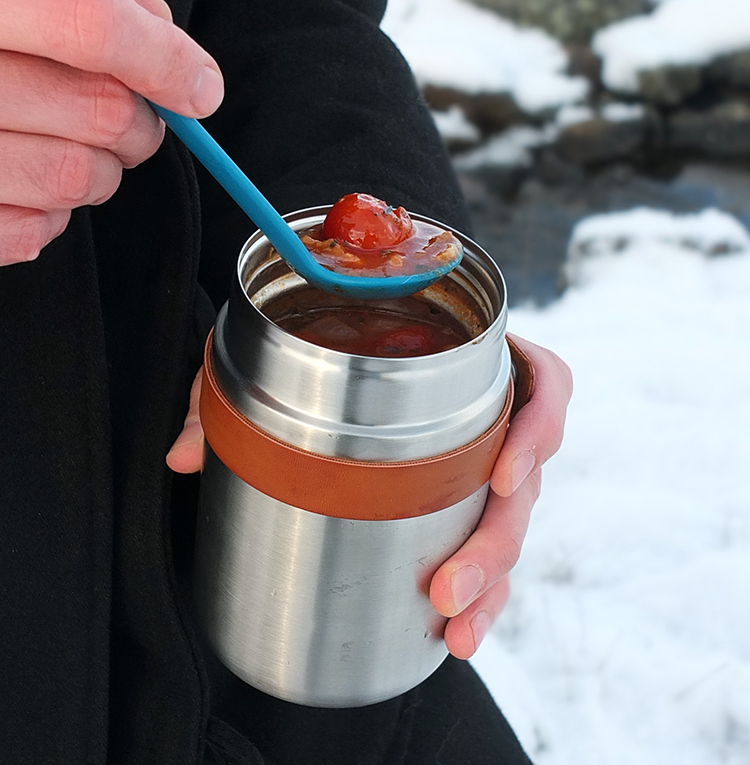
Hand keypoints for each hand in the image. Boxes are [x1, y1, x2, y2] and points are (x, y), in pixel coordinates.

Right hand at [0, 0, 223, 265]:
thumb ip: (77, 6)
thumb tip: (162, 31)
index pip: (88, 24)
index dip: (163, 57)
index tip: (199, 88)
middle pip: (102, 111)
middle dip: (138, 126)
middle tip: (127, 123)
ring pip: (79, 179)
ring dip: (97, 175)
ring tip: (63, 152)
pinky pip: (32, 234)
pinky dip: (47, 219)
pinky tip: (20, 189)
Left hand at [168, 339, 571, 645]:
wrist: (344, 328)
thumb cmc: (329, 331)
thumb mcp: (277, 346)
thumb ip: (229, 388)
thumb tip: (182, 455)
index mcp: (476, 356)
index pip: (541, 381)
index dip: (536, 428)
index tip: (502, 473)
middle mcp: (494, 411)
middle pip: (528, 477)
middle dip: (495, 541)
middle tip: (448, 588)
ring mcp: (488, 460)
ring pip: (515, 524)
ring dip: (492, 580)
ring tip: (454, 627)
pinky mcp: (471, 500)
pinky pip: (493, 547)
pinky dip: (482, 593)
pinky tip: (455, 634)